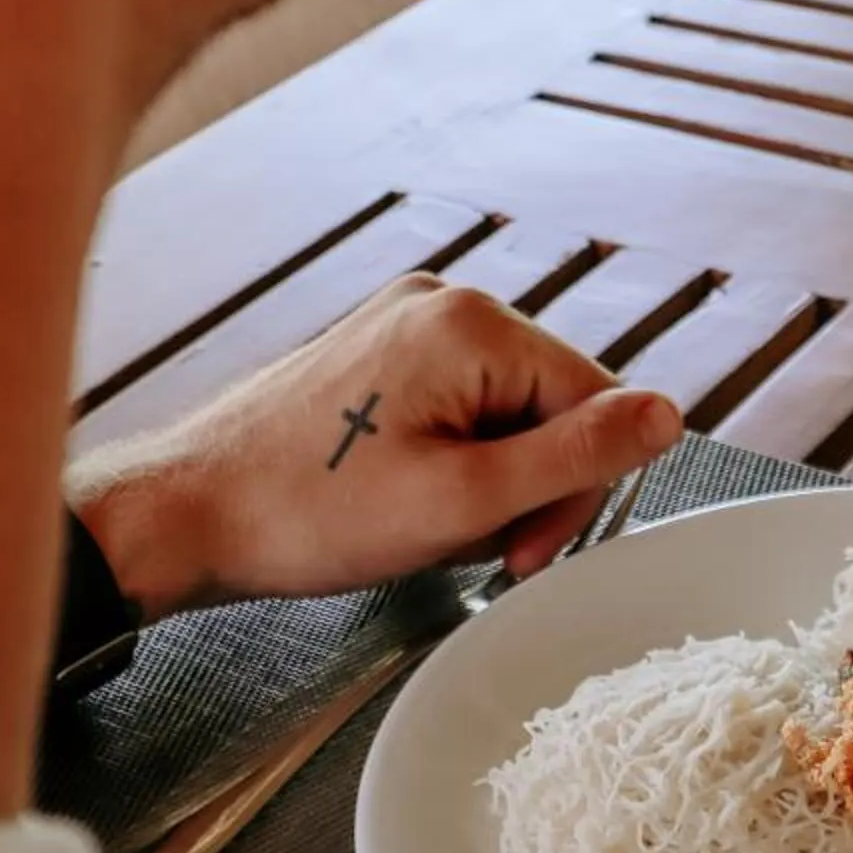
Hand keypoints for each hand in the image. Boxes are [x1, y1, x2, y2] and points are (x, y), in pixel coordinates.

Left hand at [70, 274, 681, 620]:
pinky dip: (449, 463)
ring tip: (422, 525)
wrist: (184, 514)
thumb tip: (668, 415)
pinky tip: (401, 501)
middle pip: (550, 401)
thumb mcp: (464, 503)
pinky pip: (457, 406)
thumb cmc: (307, 514)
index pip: (594, 399)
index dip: (575, 487)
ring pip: (505, 411)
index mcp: (472, 324)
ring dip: (487, 481)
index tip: (520, 552)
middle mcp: (442, 301)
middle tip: (472, 549)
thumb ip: (575, 457)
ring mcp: (404, 322)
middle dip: (526, 485)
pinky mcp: (377, 352)